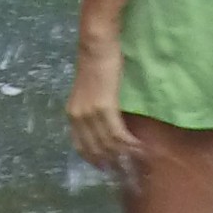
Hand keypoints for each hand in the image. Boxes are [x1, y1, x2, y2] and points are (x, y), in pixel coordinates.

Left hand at [68, 31, 135, 175]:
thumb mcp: (89, 91)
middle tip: (128, 168)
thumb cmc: (96, 63)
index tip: (107, 168)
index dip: (94, 160)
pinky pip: (118, 134)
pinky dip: (130, 144)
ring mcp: (90, 113)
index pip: (80, 146)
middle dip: (112, 161)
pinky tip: (140, 147)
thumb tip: (106, 126)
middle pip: (96, 149)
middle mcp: (78, 117)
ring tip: (138, 157)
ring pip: (109, 144)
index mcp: (72, 113)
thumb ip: (92, 109)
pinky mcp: (105, 108)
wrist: (96, 44)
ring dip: (125, 154)